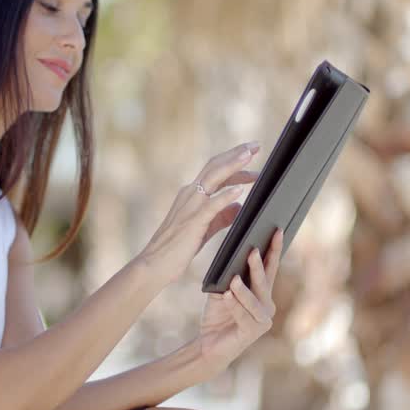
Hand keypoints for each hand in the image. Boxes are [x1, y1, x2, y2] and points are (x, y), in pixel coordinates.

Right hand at [136, 141, 259, 286]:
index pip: (214, 170)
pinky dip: (225, 196)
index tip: (251, 155)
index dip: (233, 161)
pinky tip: (239, 190)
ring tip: (249, 156)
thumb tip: (240, 206)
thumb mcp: (204, 228)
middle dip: (236, 154)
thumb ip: (222, 216)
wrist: (154, 265)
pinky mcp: (192, 223)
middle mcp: (189, 195)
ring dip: (232, 166)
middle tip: (256, 145)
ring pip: (212, 179)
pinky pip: (210, 206)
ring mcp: (190, 207)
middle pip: (214, 166)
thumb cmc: (177, 248)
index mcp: (191, 195)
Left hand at [191, 228, 282, 381]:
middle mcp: (267, 305)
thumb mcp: (223, 290)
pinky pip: (243, 315)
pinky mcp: (252, 332)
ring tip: (233, 279)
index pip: (270, 267)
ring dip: (243, 289)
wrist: (210, 344)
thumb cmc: (218, 315)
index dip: (274, 249)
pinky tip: (227, 296)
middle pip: (265, 281)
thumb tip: (233, 256)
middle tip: (252, 250)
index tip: (276, 231)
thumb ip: (231, 276)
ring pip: (254, 299)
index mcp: (263, 293)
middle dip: (259, 265)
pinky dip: (234, 305)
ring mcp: (262, 320)